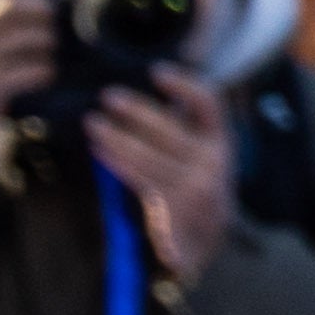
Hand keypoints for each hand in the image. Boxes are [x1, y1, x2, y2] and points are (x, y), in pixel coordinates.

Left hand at [81, 66, 238, 277]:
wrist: (209, 243)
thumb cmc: (196, 188)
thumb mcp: (201, 155)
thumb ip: (183, 128)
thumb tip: (143, 97)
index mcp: (222, 140)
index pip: (210, 102)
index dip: (184, 84)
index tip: (155, 71)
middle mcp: (215, 161)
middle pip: (171, 129)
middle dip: (136, 110)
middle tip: (106, 95)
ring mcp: (197, 186)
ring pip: (150, 155)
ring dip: (117, 137)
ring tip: (92, 123)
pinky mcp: (177, 207)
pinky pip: (142, 178)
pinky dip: (119, 161)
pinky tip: (100, 150)